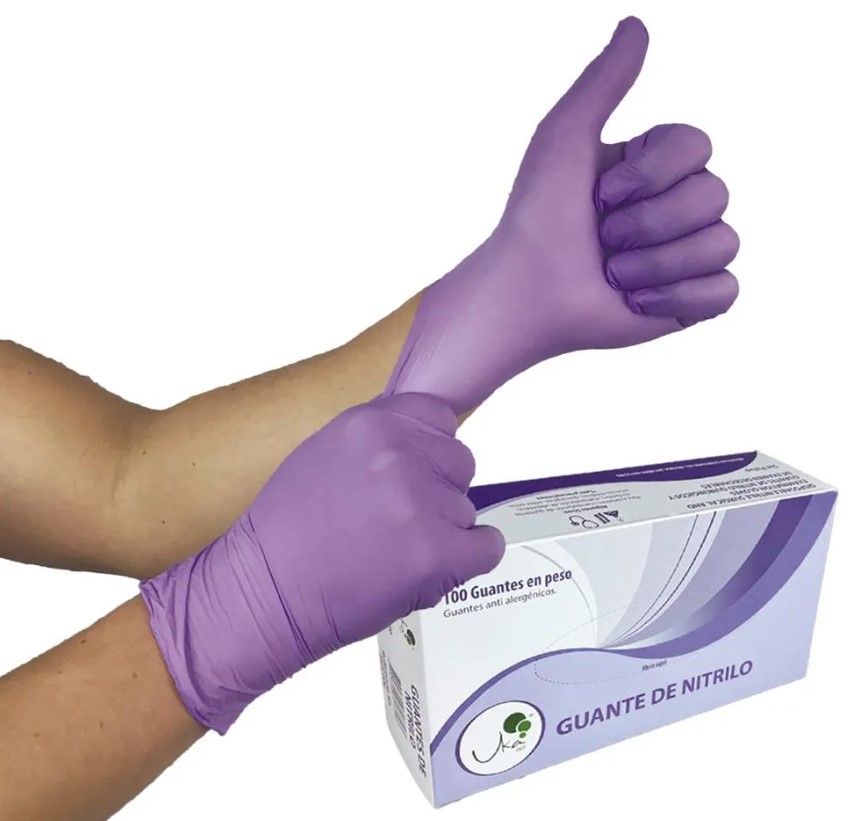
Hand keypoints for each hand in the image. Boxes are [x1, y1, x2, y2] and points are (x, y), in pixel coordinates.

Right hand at [140, 394, 503, 732]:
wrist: (264, 594)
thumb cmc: (287, 531)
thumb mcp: (324, 452)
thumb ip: (379, 438)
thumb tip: (425, 439)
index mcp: (372, 422)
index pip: (441, 418)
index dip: (431, 450)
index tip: (415, 474)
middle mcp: (399, 454)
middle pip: (460, 462)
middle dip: (439, 491)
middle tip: (398, 522)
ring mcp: (419, 503)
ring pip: (467, 509)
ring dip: (443, 531)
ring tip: (392, 552)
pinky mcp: (435, 552)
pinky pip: (487, 546)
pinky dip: (469, 559)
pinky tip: (434, 567)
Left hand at [386, 17, 738, 412]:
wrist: (525, 292)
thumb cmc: (536, 215)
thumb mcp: (565, 137)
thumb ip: (603, 82)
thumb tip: (636, 24)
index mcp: (654, 166)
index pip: (699, 145)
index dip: (653, 172)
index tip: (601, 193)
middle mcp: (677, 206)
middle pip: (715, 195)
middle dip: (649, 222)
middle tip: (602, 240)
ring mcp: (687, 255)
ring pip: (722, 243)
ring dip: (656, 262)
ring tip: (612, 274)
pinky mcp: (689, 303)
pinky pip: (724, 291)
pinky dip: (678, 297)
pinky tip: (636, 302)